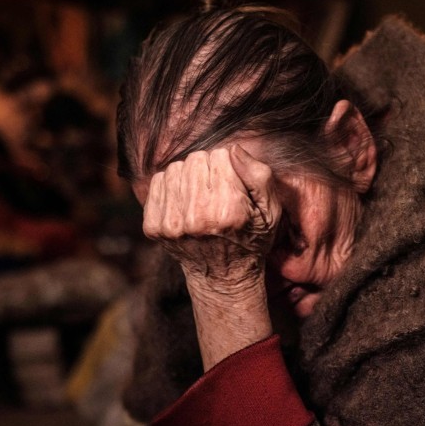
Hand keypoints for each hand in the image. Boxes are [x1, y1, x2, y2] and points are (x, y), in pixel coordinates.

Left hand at [141, 144, 279, 293]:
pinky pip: (157, 182)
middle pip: (196, 159)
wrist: (223, 276)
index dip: (230, 166)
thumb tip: (233, 150)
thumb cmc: (251, 239)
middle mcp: (197, 219)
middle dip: (208, 169)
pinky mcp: (153, 227)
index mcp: (228, 213)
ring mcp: (171, 225)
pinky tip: (184, 203)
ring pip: (175, 168)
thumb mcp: (271, 211)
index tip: (234, 186)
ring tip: (200, 197)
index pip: (221, 156)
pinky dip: (171, 186)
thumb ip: (259, 176)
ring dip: (188, 177)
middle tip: (216, 192)